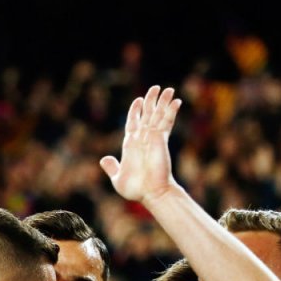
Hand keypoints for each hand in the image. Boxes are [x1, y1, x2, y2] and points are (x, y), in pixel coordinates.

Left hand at [99, 86, 182, 204]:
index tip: (138, 100)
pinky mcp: (161, 139)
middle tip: (155, 88)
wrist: (149, 193)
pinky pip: (166, 122)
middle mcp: (142, 138)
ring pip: (157, 115)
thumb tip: (104, 159)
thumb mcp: (117, 177)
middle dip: (151, 101)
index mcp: (130, 145)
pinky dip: (170, 112)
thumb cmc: (135, 189)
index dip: (135, 111)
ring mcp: (152, 138)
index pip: (133, 122)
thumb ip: (112, 167)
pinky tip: (176, 102)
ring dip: (162, 102)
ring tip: (168, 89)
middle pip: (147, 115)